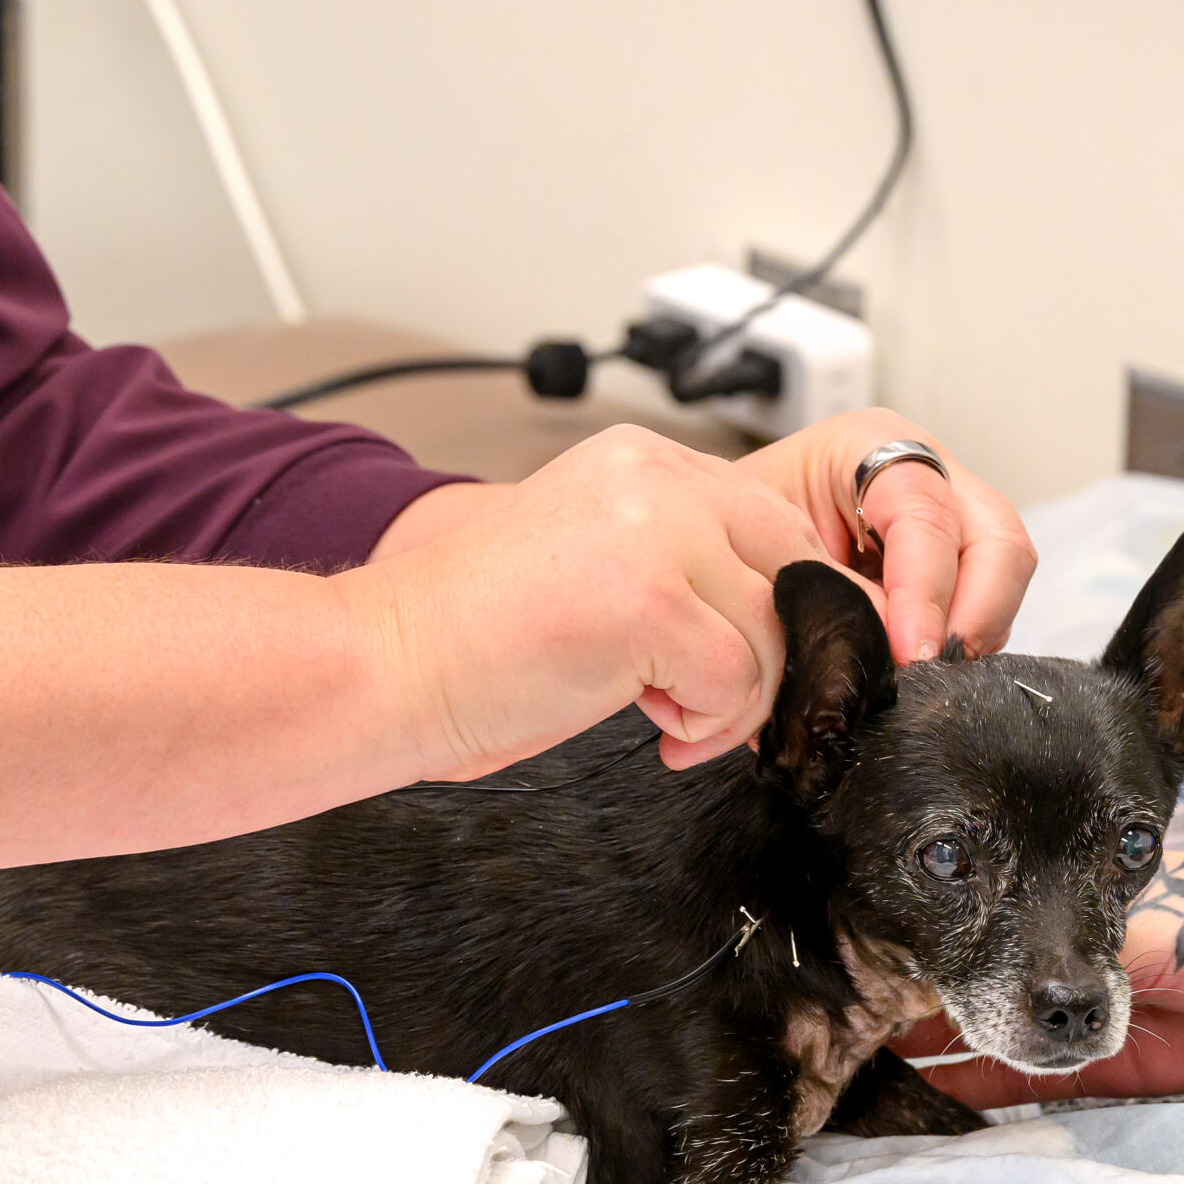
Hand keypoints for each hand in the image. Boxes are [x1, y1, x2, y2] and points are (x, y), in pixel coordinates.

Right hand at [349, 425, 848, 776]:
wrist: (385, 663)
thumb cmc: (479, 638)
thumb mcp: (601, 564)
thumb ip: (687, 564)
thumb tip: (788, 617)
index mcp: (645, 461)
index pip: (778, 525)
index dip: (784, 610)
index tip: (748, 664)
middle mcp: (658, 478)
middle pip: (798, 573)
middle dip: (777, 657)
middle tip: (716, 704)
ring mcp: (657, 533)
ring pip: (776, 633)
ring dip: (736, 699)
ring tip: (665, 712)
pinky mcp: (649, 602)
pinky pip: (738, 679)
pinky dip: (707, 723)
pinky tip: (653, 723)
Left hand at [735, 409, 1037, 662]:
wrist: (734, 525)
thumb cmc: (740, 519)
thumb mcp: (756, 540)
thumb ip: (806, 586)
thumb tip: (852, 660)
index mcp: (869, 445)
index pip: (923, 509)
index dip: (924, 587)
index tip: (910, 651)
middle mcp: (929, 472)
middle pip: (996, 538)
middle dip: (976, 613)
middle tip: (931, 673)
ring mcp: (954, 514)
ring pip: (1006, 573)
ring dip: (975, 632)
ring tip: (926, 679)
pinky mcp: (961, 561)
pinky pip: (990, 603)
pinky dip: (966, 641)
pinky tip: (924, 669)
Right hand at [892, 855, 1183, 1139]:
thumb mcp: (1136, 923)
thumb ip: (1066, 953)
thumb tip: (1004, 982)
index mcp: (1060, 878)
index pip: (973, 888)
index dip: (925, 911)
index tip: (867, 930)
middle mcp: (1051, 932)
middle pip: (966, 958)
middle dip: (917, 976)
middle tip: (851, 1002)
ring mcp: (1066, 998)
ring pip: (981, 1016)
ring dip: (934, 1030)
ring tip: (867, 1049)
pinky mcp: (1086, 1059)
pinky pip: (1012, 1074)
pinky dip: (968, 1077)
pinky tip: (916, 1083)